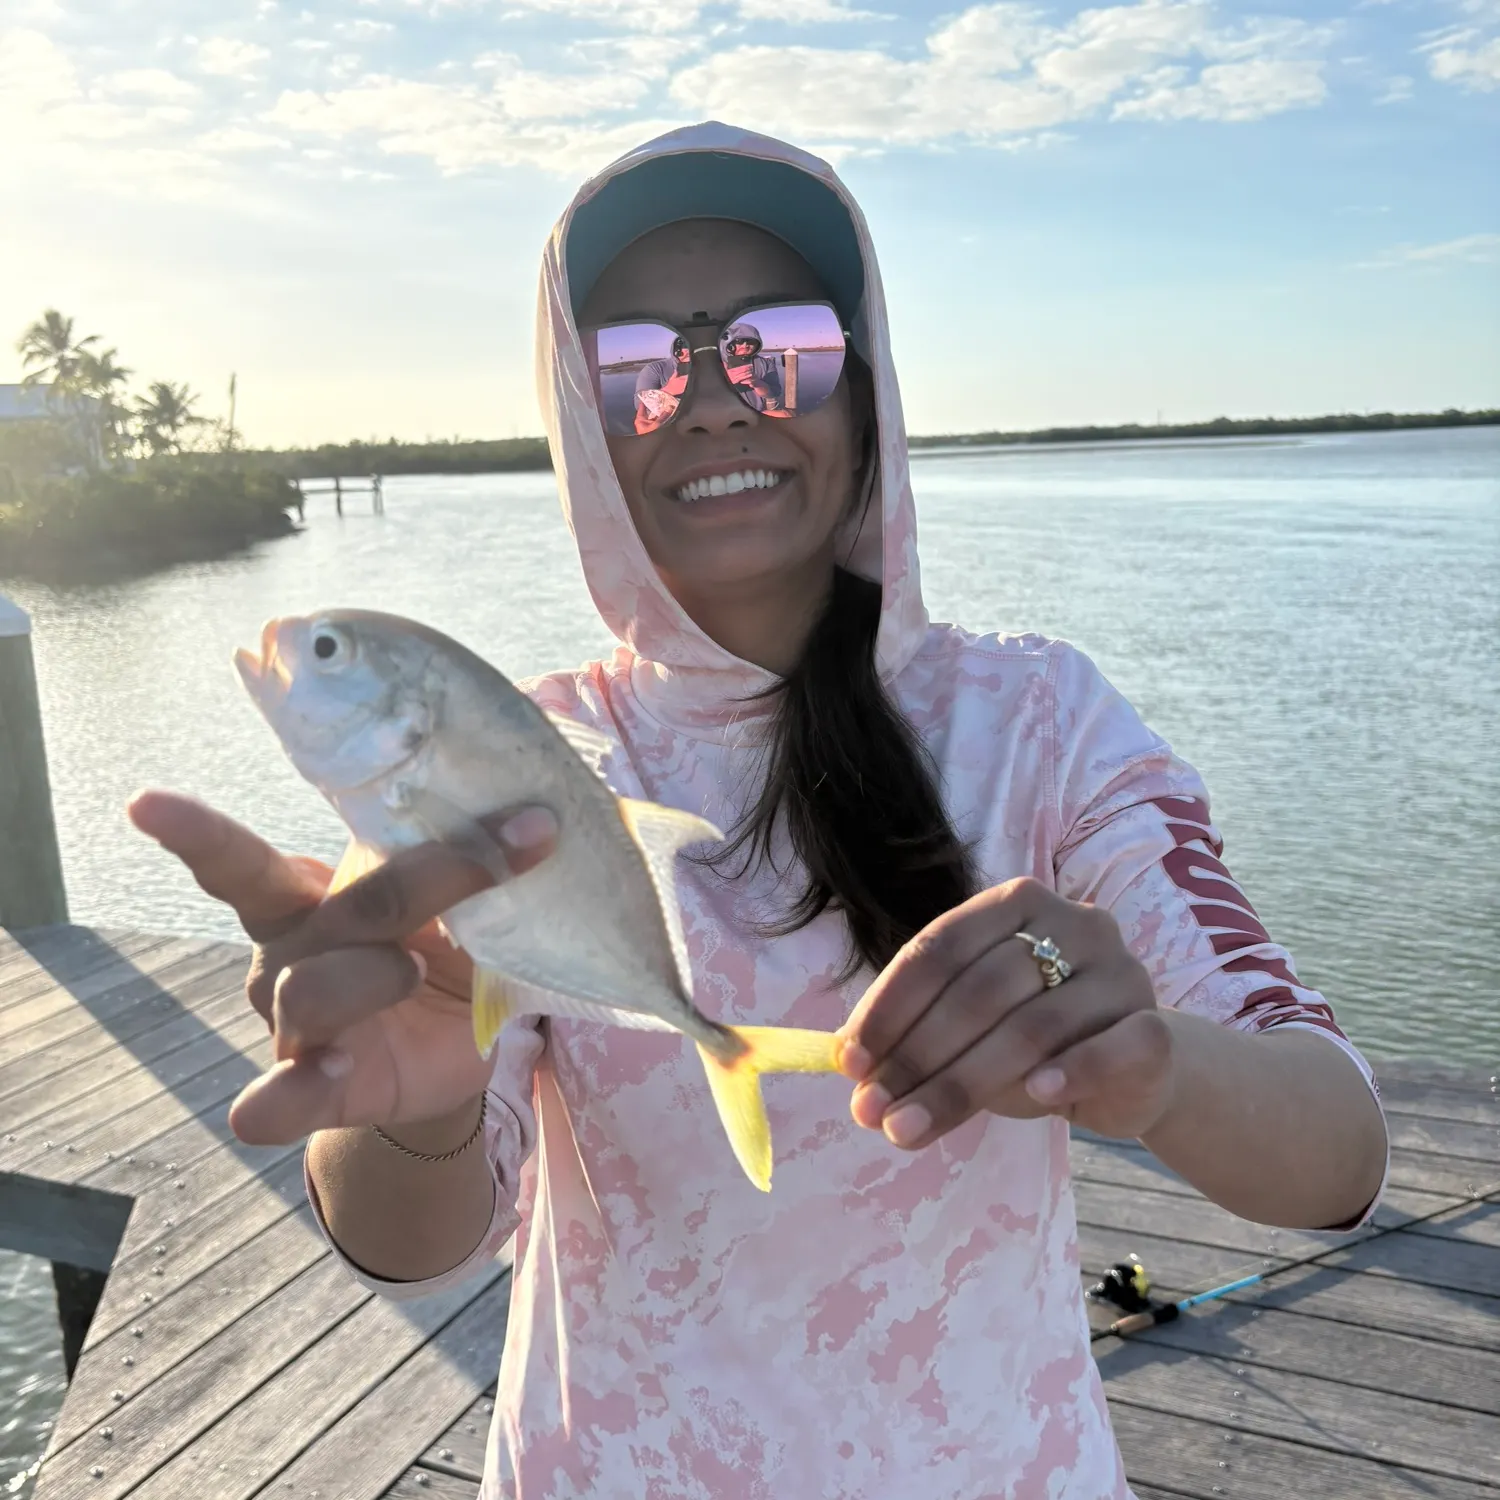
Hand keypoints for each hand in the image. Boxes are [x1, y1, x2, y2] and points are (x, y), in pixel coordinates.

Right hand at [126, 791, 557, 1146]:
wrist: (469, 1037)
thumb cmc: (451, 936)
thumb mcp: (467, 886)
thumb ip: (469, 838)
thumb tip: (536, 761)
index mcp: (307, 894)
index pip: (240, 863)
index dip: (195, 836)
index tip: (144, 804)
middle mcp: (288, 956)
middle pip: (336, 914)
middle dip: (425, 878)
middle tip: (506, 852)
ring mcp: (296, 1026)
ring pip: (311, 992)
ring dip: (372, 974)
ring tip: (415, 969)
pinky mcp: (320, 1090)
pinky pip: (277, 1102)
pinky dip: (289, 1092)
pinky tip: (320, 1070)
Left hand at [836, 877, 1172, 1144]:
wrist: (1135, 1066)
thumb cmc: (1036, 1037)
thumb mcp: (973, 1025)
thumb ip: (920, 1032)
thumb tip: (849, 1064)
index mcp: (1016, 904)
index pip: (939, 948)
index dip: (888, 1007)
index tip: (850, 1062)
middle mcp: (1073, 923)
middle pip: (979, 991)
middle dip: (916, 1056)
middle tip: (871, 1110)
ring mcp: (1120, 973)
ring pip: (1031, 1028)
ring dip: (961, 1085)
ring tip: (908, 1128)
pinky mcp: (1155, 1029)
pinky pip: (1110, 1048)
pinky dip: (1070, 1071)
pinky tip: (1036, 1098)